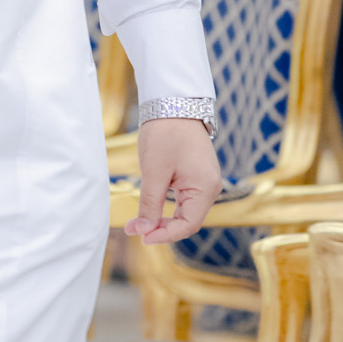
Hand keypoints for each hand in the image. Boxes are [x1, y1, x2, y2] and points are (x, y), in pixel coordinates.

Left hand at [124, 117, 223, 244]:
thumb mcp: (154, 172)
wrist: (173, 103)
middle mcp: (210, 187)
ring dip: (161, 219)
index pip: (188, 225)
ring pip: (184, 211)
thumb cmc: (165, 134)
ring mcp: (205, 181)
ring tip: (135, 222)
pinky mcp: (196, 175)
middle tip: (132, 229)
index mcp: (205, 188)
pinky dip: (166, 207)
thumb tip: (143, 231)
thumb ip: (150, 205)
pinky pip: (184, 200)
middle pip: (187, 221)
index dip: (165, 236)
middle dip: (160, 229)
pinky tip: (149, 209)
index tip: (142, 238)